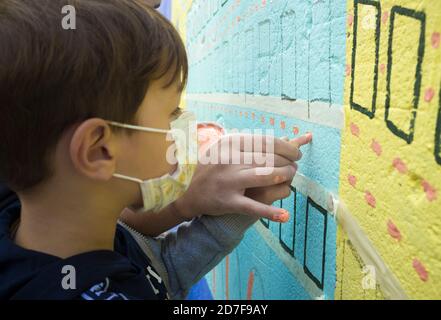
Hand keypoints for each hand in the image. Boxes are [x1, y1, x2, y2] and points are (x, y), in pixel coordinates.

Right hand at [173, 133, 311, 222]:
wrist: (188, 192)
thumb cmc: (215, 167)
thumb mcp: (228, 148)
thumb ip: (256, 143)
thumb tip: (292, 139)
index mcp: (230, 143)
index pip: (268, 142)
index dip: (288, 147)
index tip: (297, 153)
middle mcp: (229, 160)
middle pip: (270, 159)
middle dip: (288, 163)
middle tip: (294, 167)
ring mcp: (228, 181)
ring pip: (266, 177)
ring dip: (285, 177)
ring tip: (290, 177)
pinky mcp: (227, 201)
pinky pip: (253, 207)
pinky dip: (270, 212)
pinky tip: (285, 216)